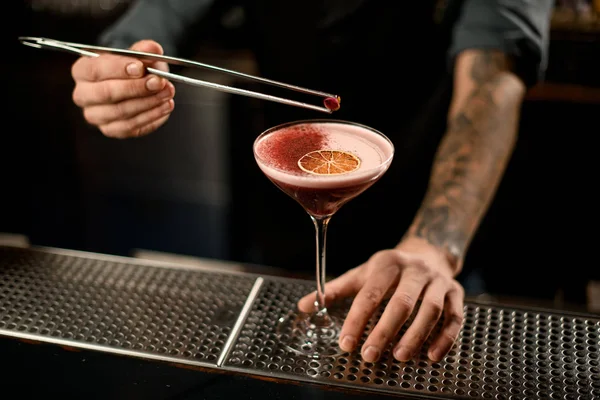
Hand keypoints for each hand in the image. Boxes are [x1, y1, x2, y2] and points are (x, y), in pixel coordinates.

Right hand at [71, 40, 174, 137]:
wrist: (134, 86)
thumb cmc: (131, 69)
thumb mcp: (137, 55)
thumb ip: (143, 51)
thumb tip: (153, 48)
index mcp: (82, 71)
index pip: (95, 69)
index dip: (119, 69)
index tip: (141, 68)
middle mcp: (83, 95)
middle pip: (107, 93)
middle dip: (136, 88)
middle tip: (159, 82)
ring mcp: (96, 115)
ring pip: (121, 112)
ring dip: (149, 102)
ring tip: (167, 93)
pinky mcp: (111, 130)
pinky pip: (132, 126)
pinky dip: (152, 117)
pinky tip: (165, 107)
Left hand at [298, 237, 464, 362]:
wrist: (429, 253)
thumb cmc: (389, 270)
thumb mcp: (362, 274)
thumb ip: (334, 291)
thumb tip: (303, 306)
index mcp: (387, 263)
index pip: (370, 294)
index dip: (357, 319)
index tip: (346, 342)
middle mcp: (415, 270)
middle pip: (401, 303)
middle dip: (384, 331)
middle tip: (369, 355)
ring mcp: (438, 281)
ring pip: (430, 310)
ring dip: (415, 336)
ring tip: (399, 357)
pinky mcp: (456, 293)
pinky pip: (454, 318)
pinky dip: (445, 339)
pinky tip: (431, 356)